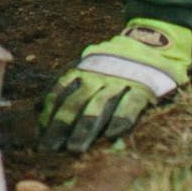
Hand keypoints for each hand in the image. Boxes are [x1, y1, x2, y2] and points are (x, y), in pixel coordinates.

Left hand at [37, 17, 191, 152]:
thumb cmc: (116, 61)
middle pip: (75, 102)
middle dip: (60, 126)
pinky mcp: (143, 88)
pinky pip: (130, 105)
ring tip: (74, 149)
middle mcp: (98, 75)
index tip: (39, 136)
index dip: (48, 114)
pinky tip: (112, 135)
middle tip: (48, 149)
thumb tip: (36, 107)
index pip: (59, 92)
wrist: (155, 41)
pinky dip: (121, 118)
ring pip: (98, 106)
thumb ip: (66, 85)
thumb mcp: (89, 65)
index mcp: (83, 69)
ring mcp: (120, 81)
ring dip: (84, 128)